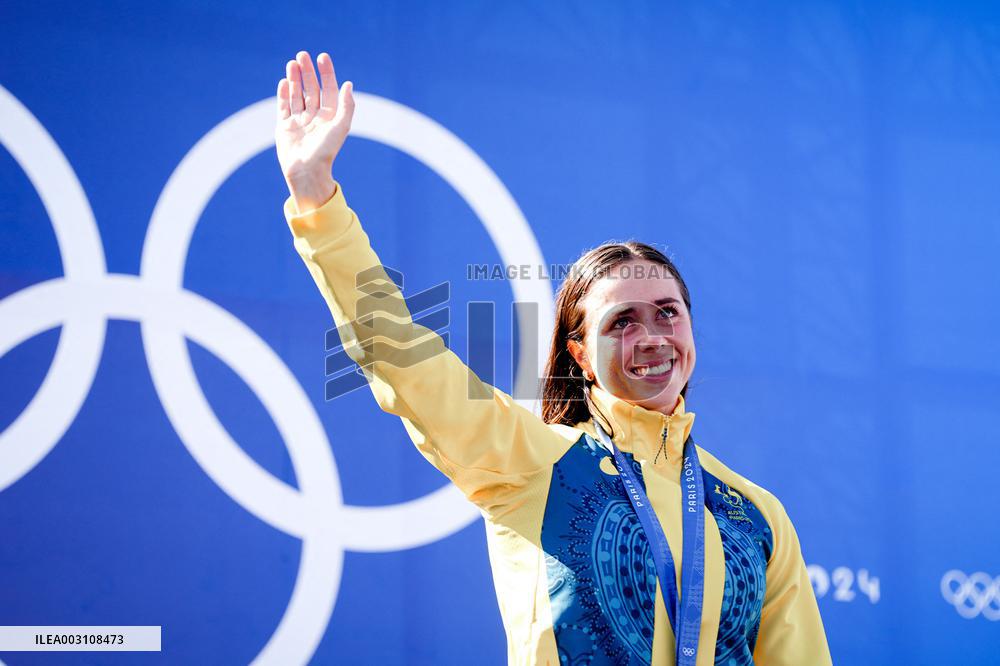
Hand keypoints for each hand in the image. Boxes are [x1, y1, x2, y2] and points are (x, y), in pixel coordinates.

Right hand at [276, 51, 354, 210]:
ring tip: (292, 63)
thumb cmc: (326, 151)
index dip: (326, 74)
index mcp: (330, 117)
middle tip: (302, 55)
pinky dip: (283, 94)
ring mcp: (299, 121)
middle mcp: (315, 117)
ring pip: (296, 95)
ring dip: (294, 79)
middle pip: (311, 89)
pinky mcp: (285, 127)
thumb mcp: (341, 127)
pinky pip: (284, 107)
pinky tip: (284, 82)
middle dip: (307, 72)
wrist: (306, 171)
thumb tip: (348, 84)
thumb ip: (347, 106)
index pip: (328, 90)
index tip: (322, 58)